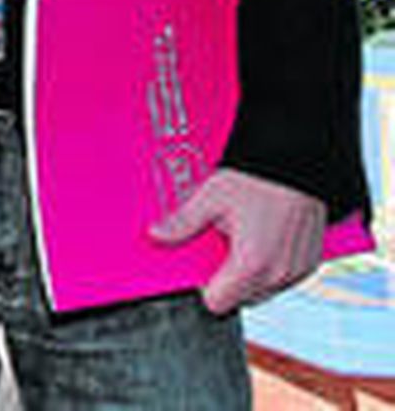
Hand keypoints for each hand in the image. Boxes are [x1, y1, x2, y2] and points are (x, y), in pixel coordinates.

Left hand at [149, 168, 326, 314]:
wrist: (297, 162)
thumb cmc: (257, 177)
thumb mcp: (212, 196)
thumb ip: (183, 222)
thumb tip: (155, 234)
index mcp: (251, 264)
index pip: (217, 302)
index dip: (204, 285)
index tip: (201, 265)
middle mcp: (278, 276)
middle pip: (240, 299)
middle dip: (226, 279)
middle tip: (221, 244)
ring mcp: (297, 272)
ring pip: (262, 291)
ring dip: (249, 275)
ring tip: (244, 237)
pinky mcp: (309, 265)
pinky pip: (282, 280)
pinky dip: (270, 267)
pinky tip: (262, 237)